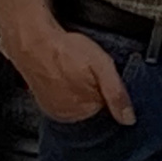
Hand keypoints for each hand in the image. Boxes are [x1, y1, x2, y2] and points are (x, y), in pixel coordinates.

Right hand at [7, 26, 135, 124]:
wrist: (33, 41)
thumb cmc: (64, 50)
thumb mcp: (101, 66)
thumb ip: (116, 93)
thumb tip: (128, 118)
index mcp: (84, 110)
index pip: (108, 107)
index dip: (109, 88)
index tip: (102, 74)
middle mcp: (68, 116)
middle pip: (93, 105)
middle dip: (95, 88)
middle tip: (86, 68)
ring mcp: (55, 110)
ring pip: (79, 101)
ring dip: (80, 87)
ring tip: (74, 68)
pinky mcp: (45, 102)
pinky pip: (64, 98)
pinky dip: (67, 87)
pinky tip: (65, 73)